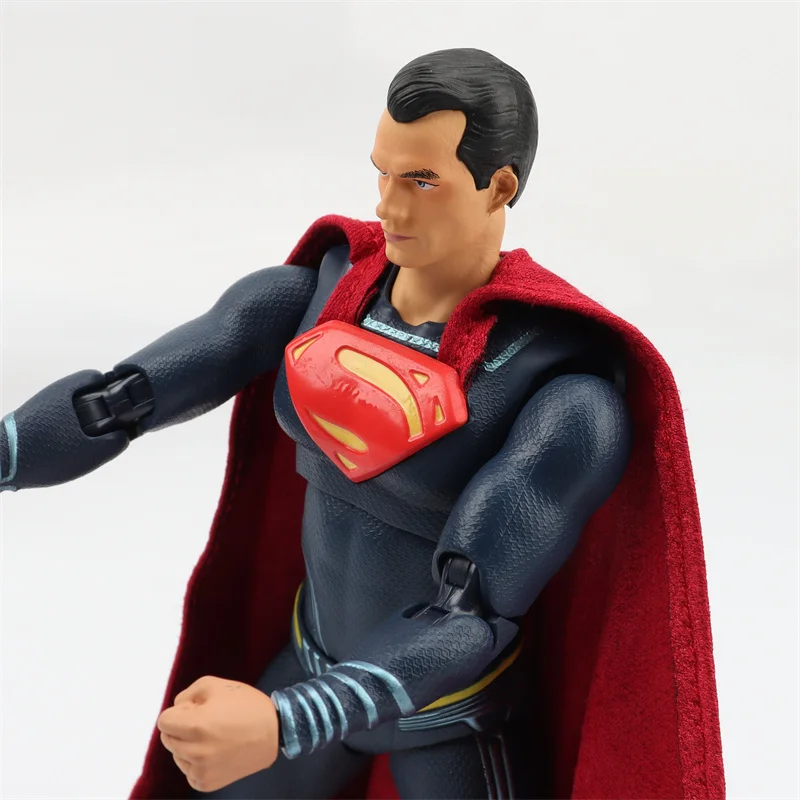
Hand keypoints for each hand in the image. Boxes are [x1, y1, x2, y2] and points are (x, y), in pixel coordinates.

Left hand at [157, 675, 279, 792]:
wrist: (274, 731)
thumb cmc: (246, 705)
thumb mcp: (216, 685)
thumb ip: (188, 694)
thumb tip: (176, 710)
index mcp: (195, 726)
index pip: (164, 721)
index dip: (179, 712)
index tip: (197, 709)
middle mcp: (195, 751)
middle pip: (168, 738)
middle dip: (181, 727)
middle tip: (207, 720)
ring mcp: (200, 770)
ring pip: (177, 754)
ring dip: (188, 744)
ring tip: (214, 736)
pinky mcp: (206, 783)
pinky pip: (188, 770)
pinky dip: (196, 761)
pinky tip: (215, 751)